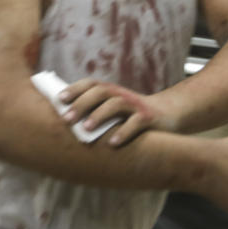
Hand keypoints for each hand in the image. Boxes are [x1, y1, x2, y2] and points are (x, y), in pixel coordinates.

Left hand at [59, 79, 176, 146]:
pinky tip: (112, 144)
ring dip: (99, 115)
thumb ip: (94, 110)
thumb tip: (64, 120)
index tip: (59, 99)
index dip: (75, 89)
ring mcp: (136, 105)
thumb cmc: (131, 115)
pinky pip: (136, 124)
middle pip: (101, 92)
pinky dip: (124, 132)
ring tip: (85, 129)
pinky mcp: (149, 118)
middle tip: (66, 119)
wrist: (168, 114)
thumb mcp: (114, 109)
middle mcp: (122, 95)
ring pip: (116, 104)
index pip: (91, 84)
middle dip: (82, 103)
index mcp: (111, 91)